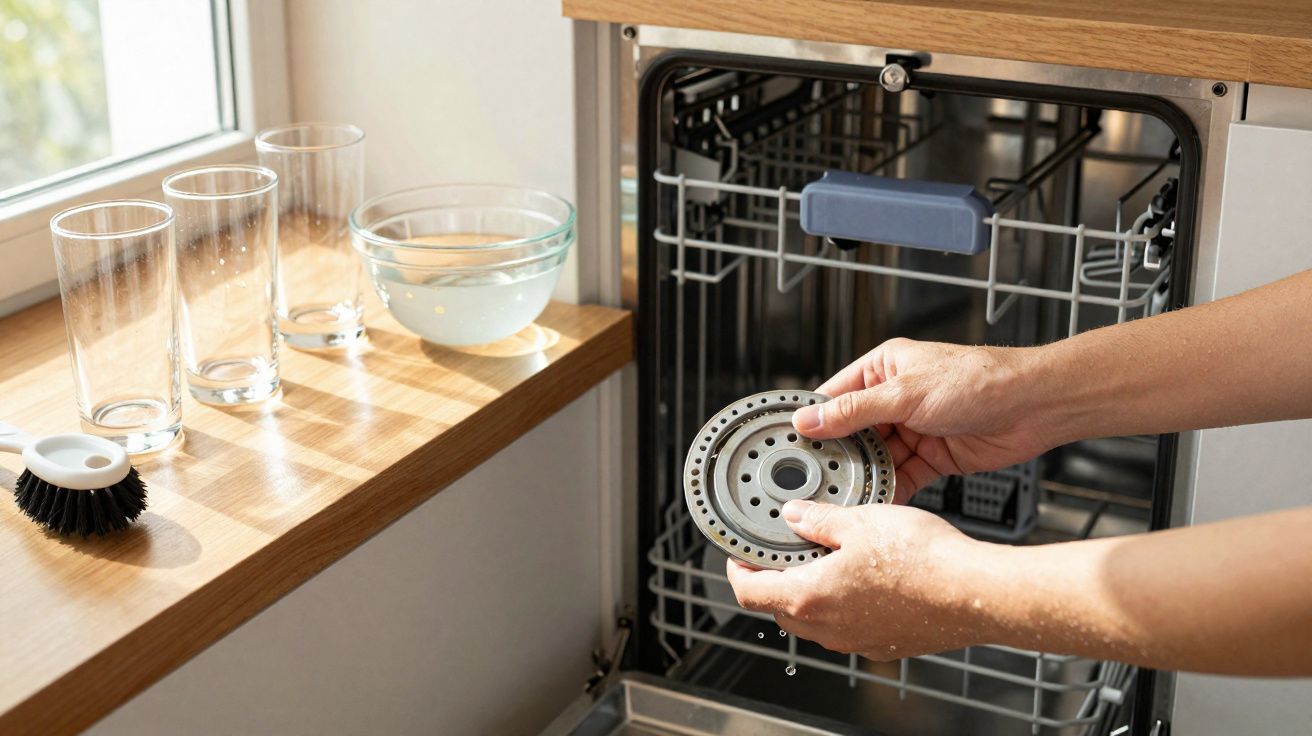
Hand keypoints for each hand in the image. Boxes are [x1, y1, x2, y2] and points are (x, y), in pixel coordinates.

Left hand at [727, 499, 993, 659]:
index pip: (748, 593)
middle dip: (773, 579)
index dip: (737, 571)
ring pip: (813, 619)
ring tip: (824, 557)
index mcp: (810, 597)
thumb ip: (817, 520)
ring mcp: (855, 641)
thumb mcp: (859, 521)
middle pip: (778, 608)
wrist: (974, 594)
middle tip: (780, 549)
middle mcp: (827, 628)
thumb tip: (793, 516)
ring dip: (808, 591)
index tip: (740, 554)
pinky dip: (841, 604)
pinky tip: (863, 577)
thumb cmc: (923, 560)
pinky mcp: (882, 643)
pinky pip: (846, 626)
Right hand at [792, 338, 1054, 499]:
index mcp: (884, 368)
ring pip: (875, 457)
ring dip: (862, 475)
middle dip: (837, 454)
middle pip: (852, 431)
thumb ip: (854, 411)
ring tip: (842, 495)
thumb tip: (809, 419)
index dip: (812, 419)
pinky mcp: (932, 456)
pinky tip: (875, 502)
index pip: (835, 395)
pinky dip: (888, 490)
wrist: (1034, 406)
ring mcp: (913, 429)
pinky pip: (900, 476)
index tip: (789, 441)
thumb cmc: (978, 380)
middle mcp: (895, 398)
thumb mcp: (905, 393)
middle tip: (813, 478)